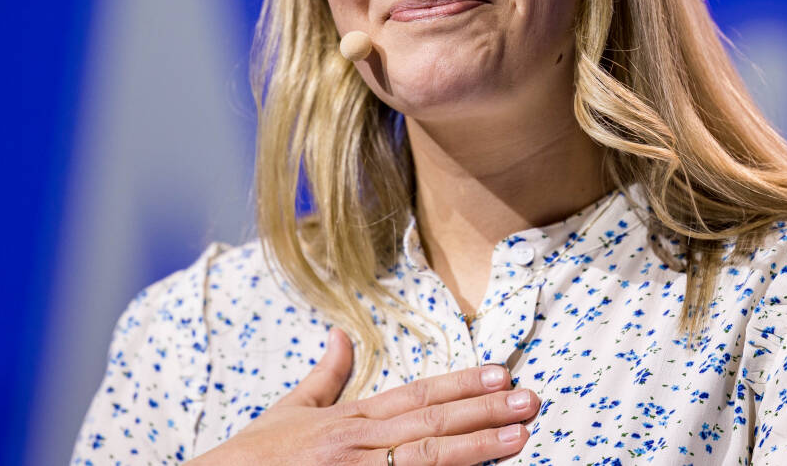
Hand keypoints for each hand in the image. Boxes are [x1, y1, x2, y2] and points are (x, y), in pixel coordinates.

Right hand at [189, 327, 539, 464]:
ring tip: (520, 436)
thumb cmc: (255, 459)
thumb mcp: (290, 411)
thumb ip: (325, 375)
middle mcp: (357, 446)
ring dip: (478, 450)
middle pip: (432, 426)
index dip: (462, 384)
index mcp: (349, 420)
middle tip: (531, 400)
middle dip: (485, 412)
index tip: (501, 373)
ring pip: (426, 462)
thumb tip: (340, 334)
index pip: (417, 396)